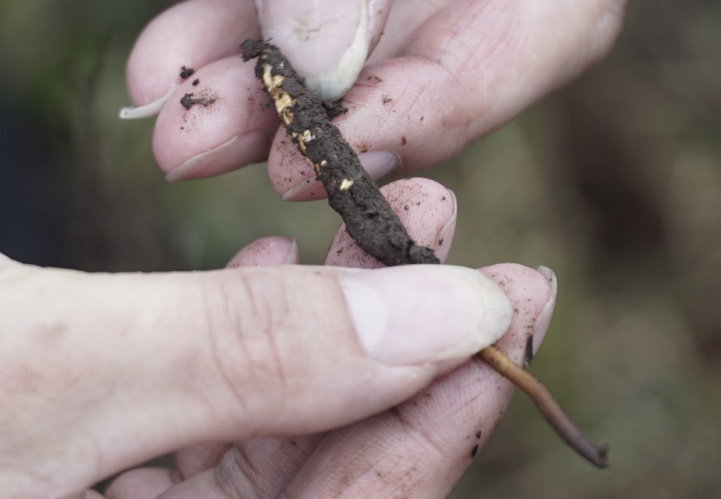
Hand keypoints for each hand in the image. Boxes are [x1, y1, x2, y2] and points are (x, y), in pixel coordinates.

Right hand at [0, 179, 556, 498]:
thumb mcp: (55, 372)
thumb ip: (259, 358)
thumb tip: (453, 317)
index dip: (452, 405)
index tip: (515, 303)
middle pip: (341, 461)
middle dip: (414, 348)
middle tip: (476, 252)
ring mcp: (144, 497)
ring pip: (293, 416)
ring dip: (349, 317)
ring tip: (402, 225)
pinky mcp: (116, 444)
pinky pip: (227, 396)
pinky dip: (268, 327)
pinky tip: (288, 260)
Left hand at [121, 0, 625, 190]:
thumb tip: (314, 72)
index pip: (490, 64)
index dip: (402, 123)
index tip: (312, 164)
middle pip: (392, 80)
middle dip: (289, 123)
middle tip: (199, 152)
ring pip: (330, 61)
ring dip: (242, 95)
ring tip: (171, 131)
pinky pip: (287, 18)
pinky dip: (223, 39)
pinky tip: (163, 66)